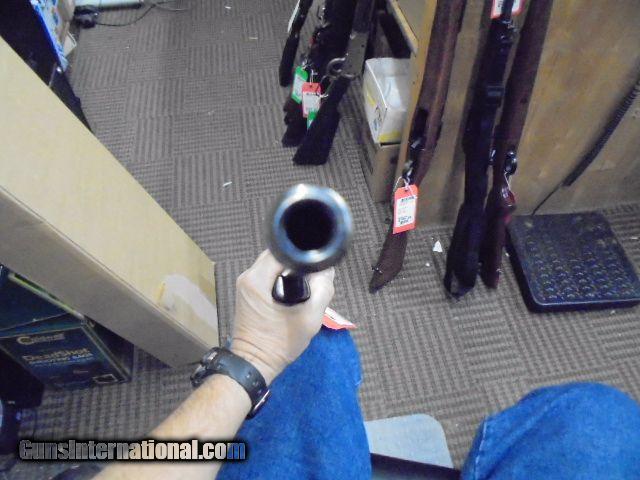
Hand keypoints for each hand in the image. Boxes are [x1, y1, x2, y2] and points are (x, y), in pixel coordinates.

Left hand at [230, 250, 334, 384]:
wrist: (255, 364)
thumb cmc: (280, 343)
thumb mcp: (310, 318)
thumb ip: (323, 290)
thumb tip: (326, 270)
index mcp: (257, 279)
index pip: (283, 251)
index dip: (303, 253)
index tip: (318, 261)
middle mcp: (248, 276)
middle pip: (277, 255)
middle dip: (297, 262)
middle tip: (314, 275)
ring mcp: (245, 284)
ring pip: (272, 264)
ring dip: (289, 269)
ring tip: (307, 282)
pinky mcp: (247, 292)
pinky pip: (267, 274)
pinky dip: (281, 277)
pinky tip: (294, 288)